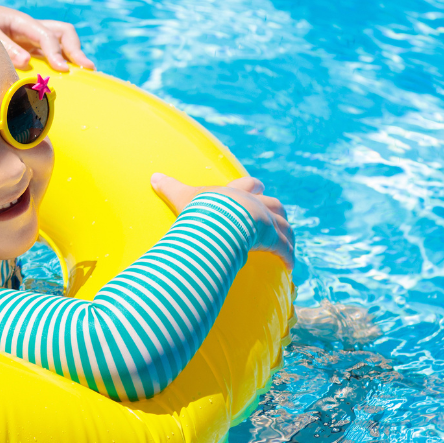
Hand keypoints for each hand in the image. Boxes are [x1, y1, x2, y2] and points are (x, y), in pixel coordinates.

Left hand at [0, 1, 94, 71]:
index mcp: (22, 22)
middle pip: (63, 33)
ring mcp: (32, 40)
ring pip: (61, 43)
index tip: (62, 69)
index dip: (56, 52)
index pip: (47, 35)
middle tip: (86, 69)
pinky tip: (65, 79)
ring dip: (73, 56)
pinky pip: (50, 56)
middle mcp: (32, 29)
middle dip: (76, 49)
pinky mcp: (30, 51)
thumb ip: (5, 46)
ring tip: (84, 73)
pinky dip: (60, 64)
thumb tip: (26, 62)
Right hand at [150, 173, 293, 270]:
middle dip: (276, 210)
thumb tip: (152, 177)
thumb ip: (169, 188)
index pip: (249, 185)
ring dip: (288, 235)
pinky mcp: (275, 241)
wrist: (221, 222)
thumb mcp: (182, 196)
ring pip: (285, 226)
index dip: (253, 187)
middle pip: (274, 205)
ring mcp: (268, 222)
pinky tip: (290, 266)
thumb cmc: (202, 210)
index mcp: (236, 194)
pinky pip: (286, 250)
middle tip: (277, 216)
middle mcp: (256, 206)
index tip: (259, 186)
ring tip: (288, 244)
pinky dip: (289, 257)